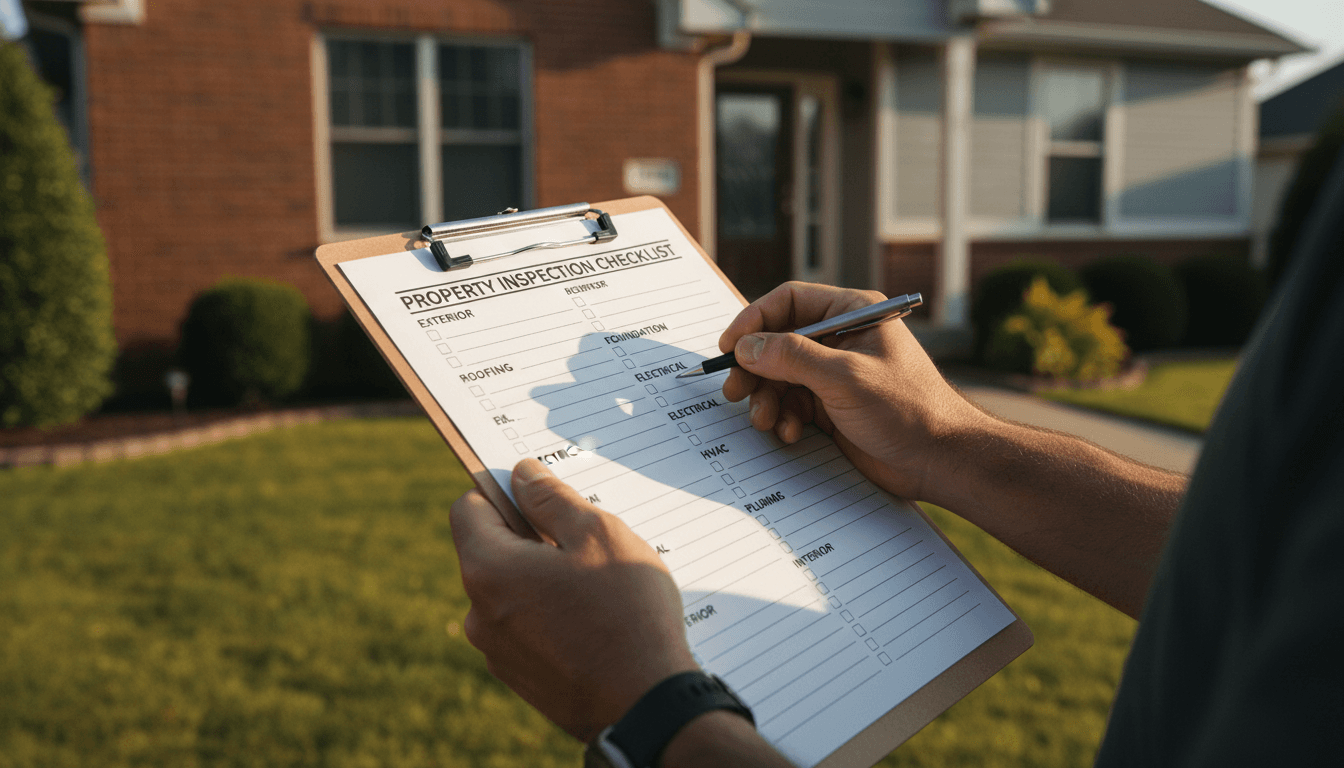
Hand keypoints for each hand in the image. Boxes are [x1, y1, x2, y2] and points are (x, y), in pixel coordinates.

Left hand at [450, 459, 698, 741]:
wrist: (644, 705)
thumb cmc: (625, 614)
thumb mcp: (597, 535)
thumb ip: (552, 499)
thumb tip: (522, 475)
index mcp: (488, 570)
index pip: (468, 508)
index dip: (503, 491)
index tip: (542, 494)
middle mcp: (479, 613)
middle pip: (492, 551)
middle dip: (532, 538)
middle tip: (586, 543)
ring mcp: (498, 651)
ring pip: (512, 591)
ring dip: (544, 578)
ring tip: (598, 587)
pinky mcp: (521, 677)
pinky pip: (526, 627)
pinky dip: (551, 615)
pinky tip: (595, 621)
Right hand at [719, 282, 984, 501]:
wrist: (939, 460)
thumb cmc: (908, 409)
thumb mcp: (845, 377)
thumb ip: (792, 358)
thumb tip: (746, 346)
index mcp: (852, 314)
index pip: (790, 301)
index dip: (755, 320)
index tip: (729, 345)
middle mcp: (841, 339)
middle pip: (778, 342)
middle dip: (755, 368)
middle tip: (734, 391)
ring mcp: (835, 374)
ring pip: (780, 377)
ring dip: (767, 399)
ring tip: (765, 420)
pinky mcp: (832, 407)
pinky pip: (792, 405)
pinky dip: (784, 418)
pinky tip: (791, 434)